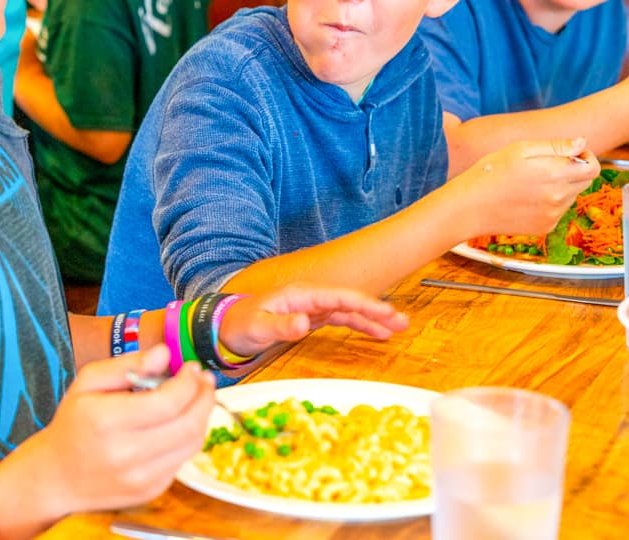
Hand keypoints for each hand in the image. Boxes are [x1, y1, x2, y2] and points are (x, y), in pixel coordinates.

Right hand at [11, 345, 213, 514]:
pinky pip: (183, 461)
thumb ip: (127, 364)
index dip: (189, 383)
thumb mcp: (88, 383)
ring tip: (197, 397)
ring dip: (202, 416)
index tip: (192, 368)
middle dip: (204, 397)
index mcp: (106, 422)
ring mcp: (140, 478)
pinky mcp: (150, 492)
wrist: (56, 477)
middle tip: (204, 380)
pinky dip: (188, 438)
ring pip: (192, 444)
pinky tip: (180, 423)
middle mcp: (125, 455)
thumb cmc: (73, 424)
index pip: (167, 403)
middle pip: (188, 425)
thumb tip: (163, 353)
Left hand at [217, 286, 408, 356]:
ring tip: (399, 327)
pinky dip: (359, 326)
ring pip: (349, 311)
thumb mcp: (258, 326)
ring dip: (373, 318)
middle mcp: (309, 298)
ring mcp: (312, 308)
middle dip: (377, 309)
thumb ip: (281, 325)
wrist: (225, 327)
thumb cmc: (239, 325)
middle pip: (349, 301)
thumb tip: (305, 323)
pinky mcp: (311, 318)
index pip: (339, 296)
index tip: (385, 312)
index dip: (364, 304)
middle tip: (402, 321)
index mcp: (300, 295)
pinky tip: (376, 334)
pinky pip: (341, 320)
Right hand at [451, 138, 599, 237]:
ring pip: (571, 196)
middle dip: (574, 170)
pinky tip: (526, 198)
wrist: (469, 208)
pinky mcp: (545, 227)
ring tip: (531, 183)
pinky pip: (558, 211)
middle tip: (547, 166)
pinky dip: (549, 203)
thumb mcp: (520, 149)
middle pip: (585, 182)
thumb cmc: (490, 173)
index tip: (570, 153)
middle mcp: (559, 197)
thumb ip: (555, 146)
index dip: (586, 157)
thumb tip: (582, 143)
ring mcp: (553, 215)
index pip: (593, 167)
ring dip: (561, 187)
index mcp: (555, 174)